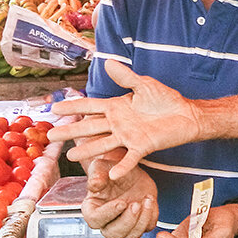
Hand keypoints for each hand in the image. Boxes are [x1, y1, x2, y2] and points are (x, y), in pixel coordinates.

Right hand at [51, 60, 199, 178]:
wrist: (186, 114)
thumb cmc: (165, 99)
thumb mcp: (143, 84)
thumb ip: (125, 76)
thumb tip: (107, 62)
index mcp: (116, 107)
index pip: (89, 106)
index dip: (72, 107)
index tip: (54, 109)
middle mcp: (118, 123)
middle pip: (90, 127)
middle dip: (70, 130)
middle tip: (51, 136)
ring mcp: (128, 137)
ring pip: (103, 144)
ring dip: (88, 150)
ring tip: (71, 156)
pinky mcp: (143, 146)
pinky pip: (129, 159)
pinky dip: (121, 167)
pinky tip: (111, 175)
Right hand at [81, 150, 157, 237]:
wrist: (129, 170)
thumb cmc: (112, 169)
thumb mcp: (101, 166)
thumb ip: (96, 174)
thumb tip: (94, 184)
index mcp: (92, 209)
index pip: (95, 220)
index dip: (108, 213)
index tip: (121, 203)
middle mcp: (106, 221)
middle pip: (113, 234)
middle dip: (127, 221)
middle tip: (136, 204)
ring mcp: (124, 224)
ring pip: (131, 235)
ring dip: (141, 220)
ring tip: (146, 199)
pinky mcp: (140, 222)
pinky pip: (147, 228)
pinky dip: (151, 216)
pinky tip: (150, 199)